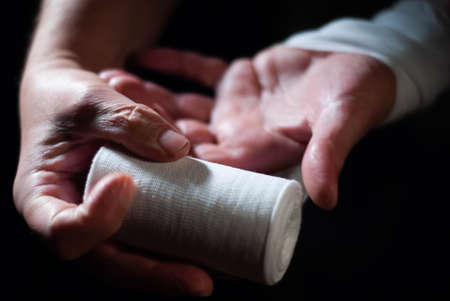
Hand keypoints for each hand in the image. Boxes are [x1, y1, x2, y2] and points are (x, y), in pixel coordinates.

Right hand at [14, 62, 212, 295]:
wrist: (69, 98)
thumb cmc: (64, 98)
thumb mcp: (88, 99)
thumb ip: (127, 120)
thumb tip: (177, 148)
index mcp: (42, 196)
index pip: (61, 232)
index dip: (93, 222)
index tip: (123, 183)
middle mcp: (73, 218)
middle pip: (109, 261)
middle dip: (155, 274)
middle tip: (198, 281)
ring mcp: (103, 218)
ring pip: (137, 257)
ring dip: (178, 268)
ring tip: (219, 272)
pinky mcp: (129, 210)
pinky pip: (153, 234)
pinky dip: (183, 243)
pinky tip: (216, 247)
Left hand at [135, 46, 394, 208]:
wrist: (358, 64)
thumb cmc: (358, 94)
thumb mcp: (345, 120)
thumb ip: (331, 154)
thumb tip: (326, 198)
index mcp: (264, 153)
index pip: (216, 165)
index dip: (180, 164)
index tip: (142, 159)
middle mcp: (242, 136)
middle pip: (188, 138)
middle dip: (149, 129)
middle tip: (109, 116)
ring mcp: (235, 109)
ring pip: (185, 105)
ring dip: (151, 95)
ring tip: (114, 81)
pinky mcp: (235, 82)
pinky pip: (199, 71)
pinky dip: (174, 64)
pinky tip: (145, 55)